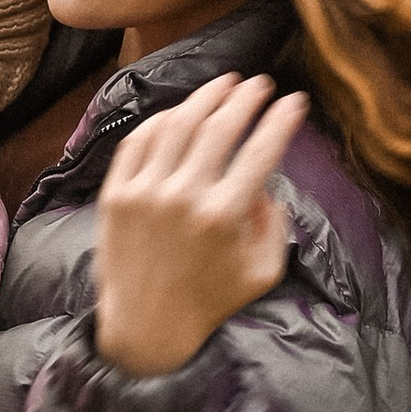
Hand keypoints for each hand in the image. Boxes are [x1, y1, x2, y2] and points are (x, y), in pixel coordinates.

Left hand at [92, 75, 311, 376]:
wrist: (145, 327)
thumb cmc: (210, 301)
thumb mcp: (262, 272)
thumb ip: (275, 224)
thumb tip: (265, 181)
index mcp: (223, 216)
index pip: (261, 151)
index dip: (282, 119)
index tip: (295, 101)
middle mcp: (183, 197)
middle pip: (220, 126)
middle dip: (246, 98)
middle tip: (261, 84)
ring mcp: (144, 193)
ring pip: (177, 123)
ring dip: (205, 96)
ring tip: (225, 84)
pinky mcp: (115, 195)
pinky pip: (138, 140)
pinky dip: (162, 119)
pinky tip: (181, 111)